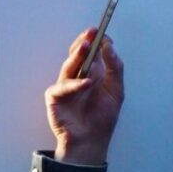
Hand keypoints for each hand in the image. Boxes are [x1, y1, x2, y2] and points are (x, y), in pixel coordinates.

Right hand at [46, 28, 123, 164]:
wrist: (92, 141)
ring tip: (86, 46)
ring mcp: (65, 85)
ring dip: (77, 55)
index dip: (96, 39)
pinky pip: (63, 87)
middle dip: (84, 41)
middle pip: (77, 53)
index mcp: (92, 72)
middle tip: (91, 32)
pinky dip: (75, 84)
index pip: (92, 50)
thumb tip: (110, 46)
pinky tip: (87, 82)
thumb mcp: (116, 90)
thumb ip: (115, 68)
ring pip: (69, 65)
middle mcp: (77, 75)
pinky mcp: (55, 97)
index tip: (102, 30)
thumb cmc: (102, 117)